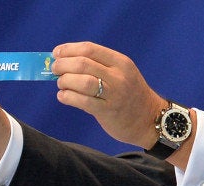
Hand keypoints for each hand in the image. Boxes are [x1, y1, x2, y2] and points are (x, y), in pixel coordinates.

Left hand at [51, 42, 167, 148]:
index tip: (56, 53)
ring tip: (61, 84)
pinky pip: (83, 102)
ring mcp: (115, 94)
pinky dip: (68, 97)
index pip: (90, 49)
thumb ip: (97, 67)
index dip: (69, 50)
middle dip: (63, 65)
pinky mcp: (108, 111)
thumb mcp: (120, 74)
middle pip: (83, 64)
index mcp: (120, 62)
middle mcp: (119, 76)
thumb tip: (63, 62)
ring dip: (65, 81)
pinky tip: (63, 97)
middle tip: (55, 70)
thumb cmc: (128, 94)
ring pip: (82, 81)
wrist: (149, 119)